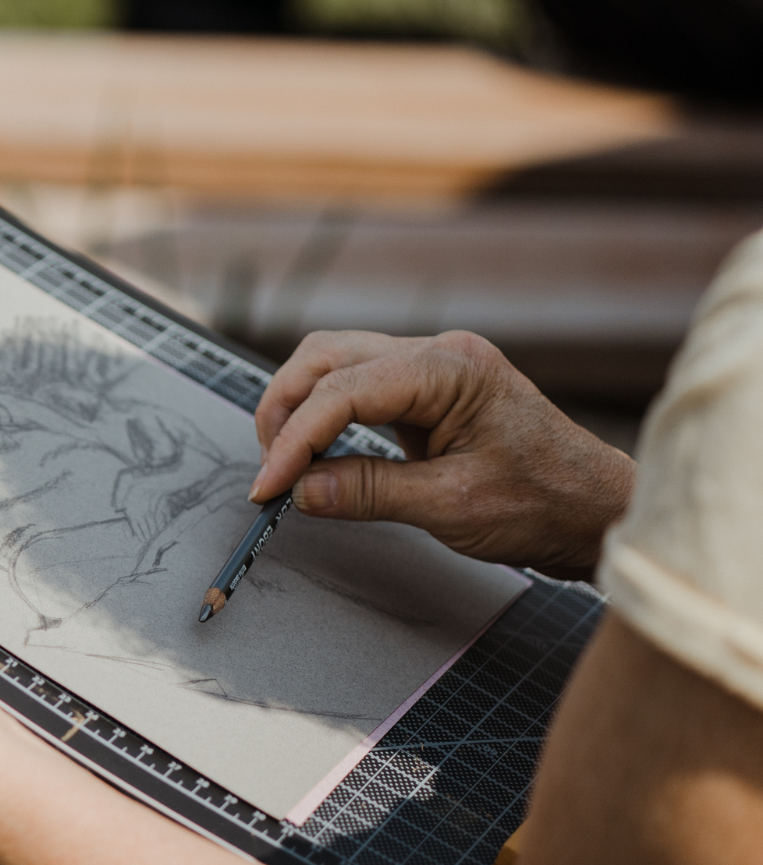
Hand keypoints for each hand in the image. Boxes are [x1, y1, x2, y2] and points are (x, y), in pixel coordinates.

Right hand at [251, 330, 634, 579]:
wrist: (595, 511)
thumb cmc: (547, 502)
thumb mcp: (451, 506)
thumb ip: (368, 492)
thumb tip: (301, 490)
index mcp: (452, 369)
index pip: (343, 390)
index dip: (295, 439)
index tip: (269, 486)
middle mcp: (440, 354)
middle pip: (326, 358)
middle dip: (285, 412)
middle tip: (270, 472)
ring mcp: (433, 367)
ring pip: (333, 364)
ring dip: (299, 409)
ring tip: (286, 464)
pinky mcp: (426, 390)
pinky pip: (355, 385)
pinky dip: (324, 415)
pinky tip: (316, 451)